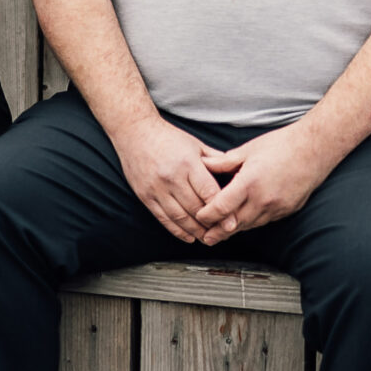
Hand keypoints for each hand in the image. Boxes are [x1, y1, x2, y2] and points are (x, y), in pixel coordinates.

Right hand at [113, 114, 223, 243]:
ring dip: (196, 231)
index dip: (223, 210)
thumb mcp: (196, 144)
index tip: (233, 222)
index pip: (209, 193)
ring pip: (180, 217)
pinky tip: (189, 236)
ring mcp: (156, 188)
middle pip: (196, 208)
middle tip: (224, 233)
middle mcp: (171, 178)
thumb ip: (216, 161)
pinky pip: (163, 218)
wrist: (134, 132)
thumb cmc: (168, 137)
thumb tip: (237, 174)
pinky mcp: (145, 196)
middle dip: (211, 224)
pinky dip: (177, 230)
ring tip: (208, 238)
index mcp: (187, 163)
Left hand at [191, 123, 338, 242]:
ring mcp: (277, 207)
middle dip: (217, 231)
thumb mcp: (247, 150)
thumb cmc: (281, 145)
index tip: (198, 217)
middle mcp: (263, 199)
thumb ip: (223, 162)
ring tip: (219, 235)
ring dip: (234, 230)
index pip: (221, 207)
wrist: (315, 149)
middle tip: (204, 237)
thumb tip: (202, 164)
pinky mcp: (287, 210)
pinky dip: (251, 223)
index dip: (207, 215)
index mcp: (249, 182)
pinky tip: (242, 223)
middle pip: (234, 223)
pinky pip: (264, 221)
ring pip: (249, 225)